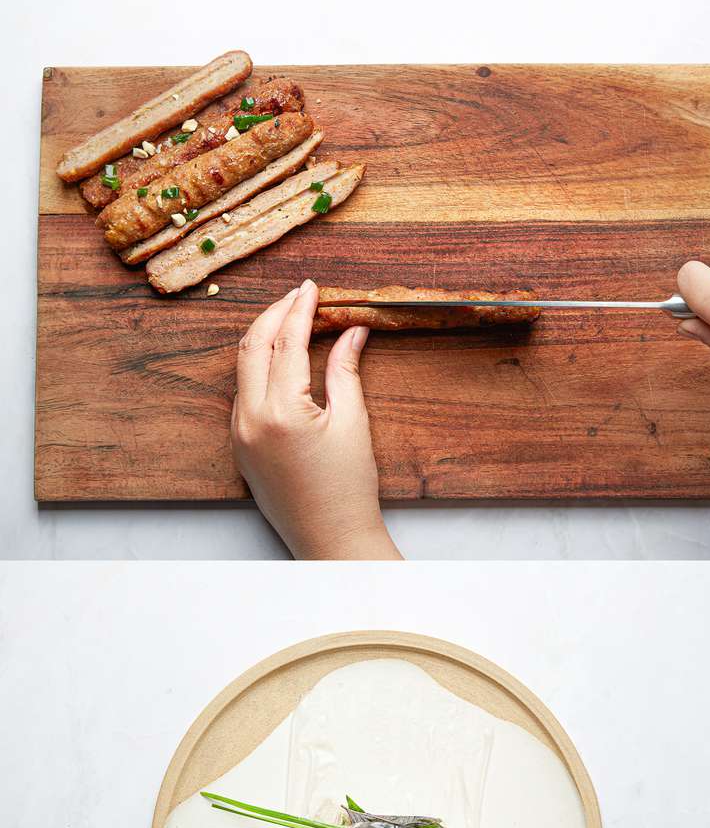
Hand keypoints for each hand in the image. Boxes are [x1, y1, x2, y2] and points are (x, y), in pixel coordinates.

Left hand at [231, 281, 401, 559]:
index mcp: (280, 412)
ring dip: (263, 338)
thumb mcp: (353, 424)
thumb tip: (351, 332)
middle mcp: (249, 419)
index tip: (311, 288)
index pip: (285, 343)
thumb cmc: (349, 489)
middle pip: (251, 346)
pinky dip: (259, 367)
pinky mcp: (239, 445)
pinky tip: (281, 359)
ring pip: (242, 368)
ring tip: (291, 320)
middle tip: (299, 295)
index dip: (299, 309)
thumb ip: (346, 372)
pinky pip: (243, 393)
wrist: (330, 539)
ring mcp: (238, 433)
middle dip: (274, 314)